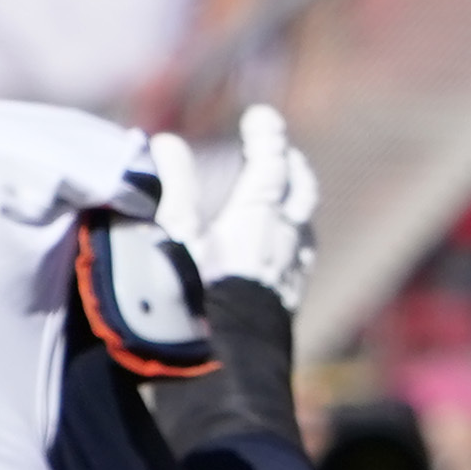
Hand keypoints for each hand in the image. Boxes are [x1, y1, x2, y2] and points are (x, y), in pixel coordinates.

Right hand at [166, 104, 316, 311]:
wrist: (234, 354)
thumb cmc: (201, 291)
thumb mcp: (179, 234)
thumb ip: (175, 185)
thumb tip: (166, 142)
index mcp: (261, 212)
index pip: (272, 158)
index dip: (266, 132)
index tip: (259, 115)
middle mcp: (287, 233)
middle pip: (300, 186)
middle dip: (290, 163)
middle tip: (278, 151)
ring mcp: (294, 265)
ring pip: (305, 220)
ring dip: (296, 200)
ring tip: (283, 196)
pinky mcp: (292, 293)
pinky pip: (302, 253)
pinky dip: (294, 236)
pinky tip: (284, 246)